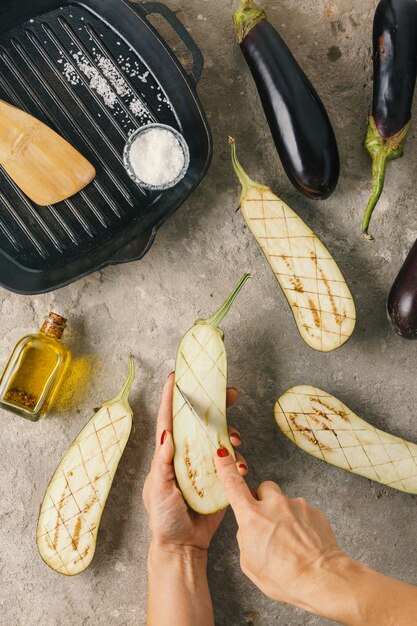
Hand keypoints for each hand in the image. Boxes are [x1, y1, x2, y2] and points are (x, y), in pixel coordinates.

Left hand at [143, 373, 247, 553]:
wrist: (184, 546)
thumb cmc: (163, 518)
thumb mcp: (158, 490)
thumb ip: (163, 463)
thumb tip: (166, 434)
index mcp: (168, 453)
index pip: (169, 419)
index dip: (171, 397)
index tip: (175, 376)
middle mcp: (186, 453)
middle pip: (200, 421)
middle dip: (215, 404)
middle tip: (230, 393)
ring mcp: (204, 464)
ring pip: (220, 437)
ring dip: (230, 432)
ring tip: (236, 439)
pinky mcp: (219, 477)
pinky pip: (233, 460)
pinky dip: (239, 459)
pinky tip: (241, 466)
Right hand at [214, 449, 347, 613]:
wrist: (322, 579)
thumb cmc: (284, 577)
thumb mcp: (250, 563)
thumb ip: (246, 538)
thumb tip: (250, 528)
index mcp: (252, 517)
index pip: (233, 485)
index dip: (225, 467)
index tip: (222, 453)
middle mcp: (274, 504)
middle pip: (263, 488)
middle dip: (263, 501)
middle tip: (268, 523)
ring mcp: (296, 505)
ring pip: (284, 502)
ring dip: (284, 515)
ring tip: (290, 542)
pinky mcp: (313, 510)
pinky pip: (301, 511)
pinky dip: (300, 523)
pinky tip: (303, 543)